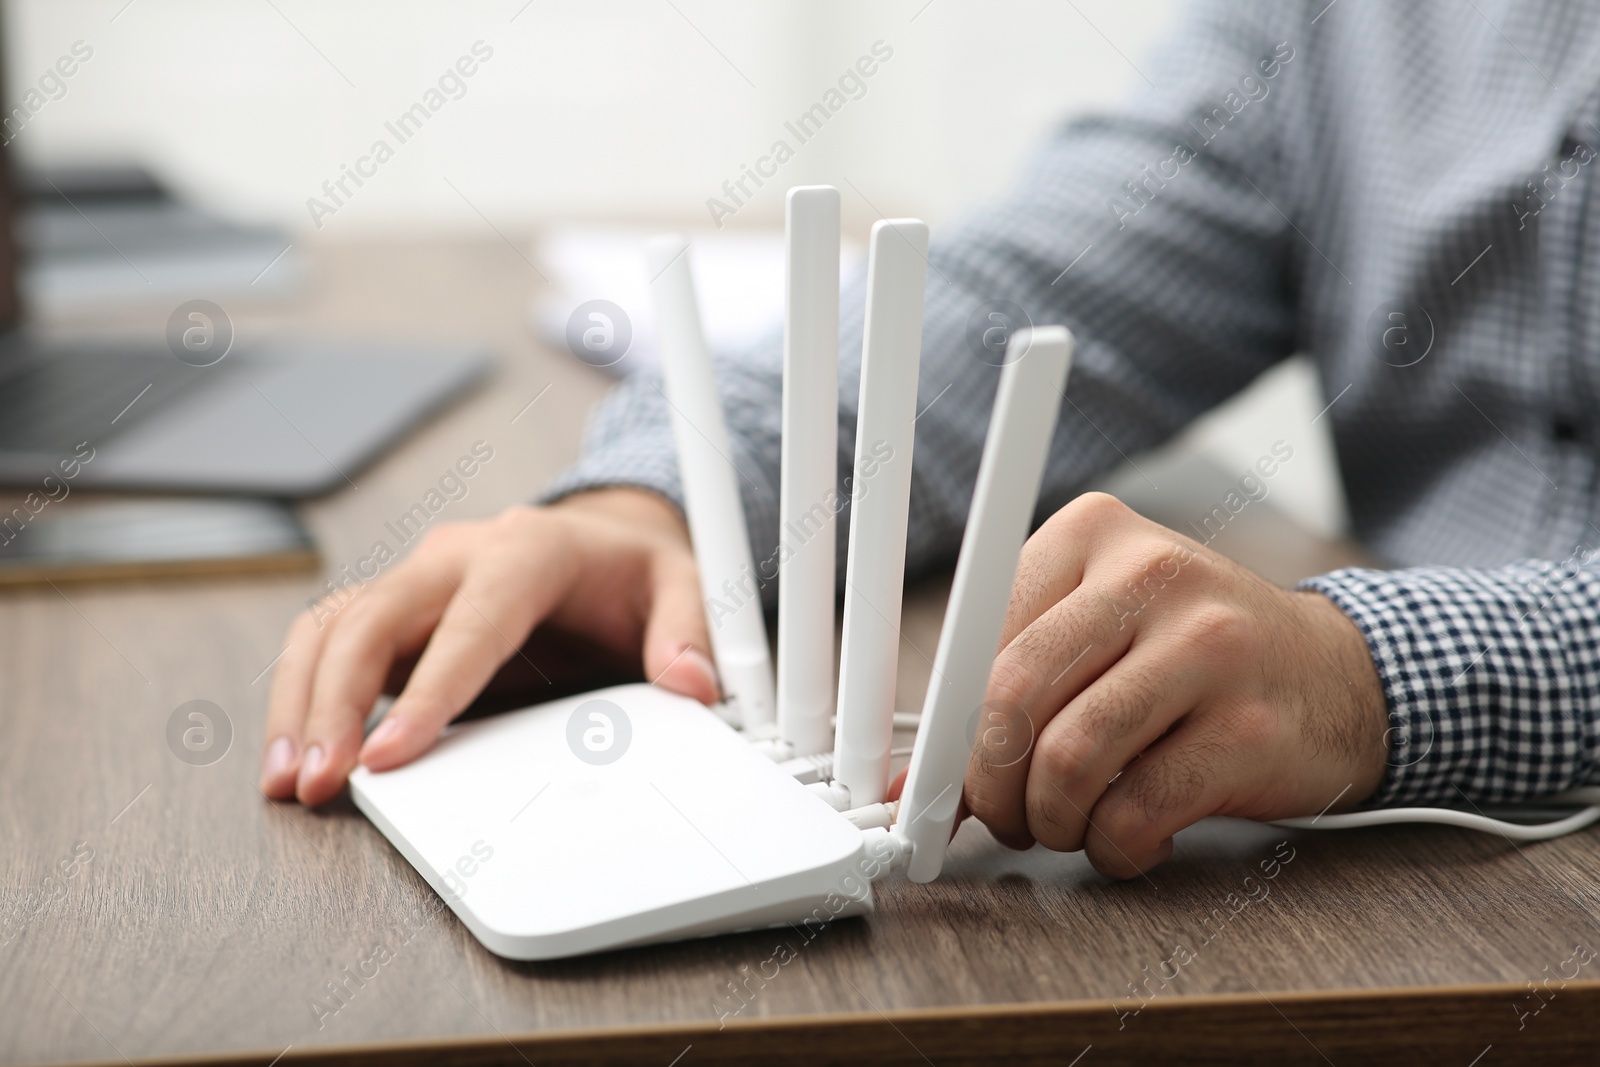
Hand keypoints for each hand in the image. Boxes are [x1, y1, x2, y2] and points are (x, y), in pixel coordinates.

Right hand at [259, 489, 718, 805]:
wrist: (600, 542)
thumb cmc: (632, 572)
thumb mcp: (681, 586)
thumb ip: (689, 631)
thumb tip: (693, 684)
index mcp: (527, 550)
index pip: (469, 622)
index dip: (430, 690)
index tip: (393, 753)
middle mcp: (457, 556)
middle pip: (372, 618)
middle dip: (335, 702)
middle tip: (320, 782)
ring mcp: (417, 582)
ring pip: (332, 628)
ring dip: (300, 702)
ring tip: (288, 782)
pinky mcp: (395, 613)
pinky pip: (329, 641)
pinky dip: (301, 693)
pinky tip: (296, 754)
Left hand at [961, 492, 1387, 877]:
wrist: (1339, 676)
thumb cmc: (1195, 658)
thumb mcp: (1100, 637)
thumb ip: (1008, 690)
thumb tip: (911, 780)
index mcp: (1092, 534)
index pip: (980, 638)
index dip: (949, 726)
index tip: (941, 780)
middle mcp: (1150, 574)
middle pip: (1014, 696)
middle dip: (992, 784)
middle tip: (1007, 817)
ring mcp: (1208, 647)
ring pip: (1069, 757)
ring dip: (1051, 821)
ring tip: (1069, 826)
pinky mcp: (1248, 729)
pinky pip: (1136, 810)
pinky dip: (1114, 848)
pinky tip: (1131, 840)